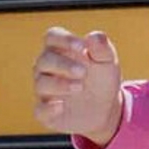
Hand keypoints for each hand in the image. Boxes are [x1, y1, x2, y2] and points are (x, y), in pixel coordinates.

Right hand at [33, 27, 123, 147]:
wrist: (105, 108)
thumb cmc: (102, 78)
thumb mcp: (108, 61)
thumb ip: (102, 47)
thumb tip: (92, 36)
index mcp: (61, 50)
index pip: (52, 36)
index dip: (64, 40)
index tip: (82, 47)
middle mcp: (48, 69)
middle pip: (45, 60)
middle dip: (63, 65)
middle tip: (83, 72)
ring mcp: (45, 91)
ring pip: (41, 83)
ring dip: (59, 84)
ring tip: (80, 87)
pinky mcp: (47, 112)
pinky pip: (40, 110)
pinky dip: (48, 108)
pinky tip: (60, 107)